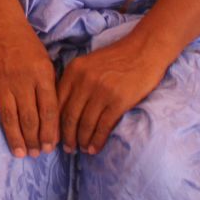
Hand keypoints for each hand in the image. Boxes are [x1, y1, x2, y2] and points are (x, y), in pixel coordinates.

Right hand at [0, 13, 57, 156]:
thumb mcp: (47, 62)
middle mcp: (22, 80)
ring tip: (20, 153)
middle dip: (34, 140)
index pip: (48, 110)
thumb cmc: (27, 45)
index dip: (50, 132)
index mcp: (41, 75)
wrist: (0, 24)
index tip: (51, 147)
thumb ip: (50, 87)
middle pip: (29, 117)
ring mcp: (0, 81)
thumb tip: (55, 118)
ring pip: (9, 117)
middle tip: (36, 154)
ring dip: (15, 138)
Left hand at [56, 35, 168, 153]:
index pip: (57, 102)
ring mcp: (101, 91)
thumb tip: (63, 110)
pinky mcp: (118, 101)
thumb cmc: (117, 58)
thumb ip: (75, 82)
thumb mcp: (89, 64)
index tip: (54, 136)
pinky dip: (97, 140)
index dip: (54, 123)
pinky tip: (95, 148)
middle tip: (67, 149)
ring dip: (82, 141)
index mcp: (73, 71)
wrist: (145, 50)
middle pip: (69, 116)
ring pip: (85, 124)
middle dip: (66, 137)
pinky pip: (103, 126)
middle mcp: (84, 81)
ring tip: (82, 149)